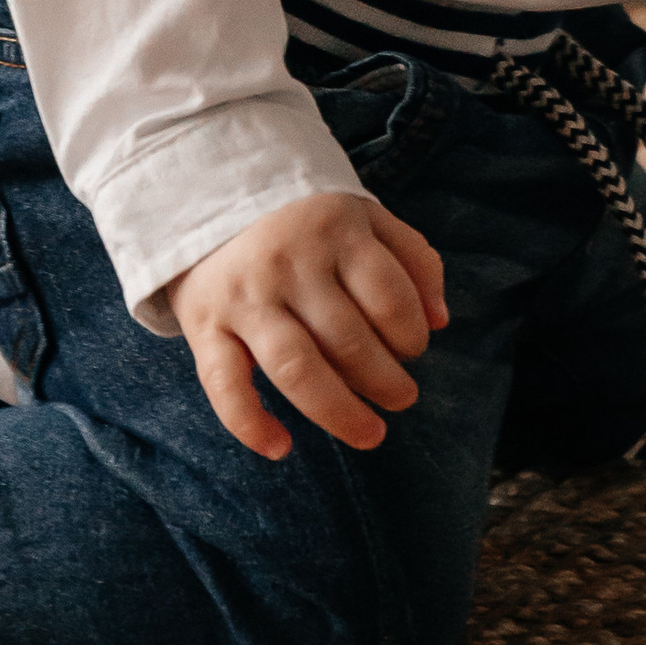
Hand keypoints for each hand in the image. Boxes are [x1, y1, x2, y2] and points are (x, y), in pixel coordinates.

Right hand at [171, 192, 448, 460]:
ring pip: (296, 368)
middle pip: (348, 340)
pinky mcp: (205, 325)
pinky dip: (250, 424)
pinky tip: (280, 448)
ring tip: (371, 433)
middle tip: (402, 397)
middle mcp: (289, 263)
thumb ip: (413, 259)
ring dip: (339, 411)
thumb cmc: (305, 222)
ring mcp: (245, 297)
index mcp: (336, 231)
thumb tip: (440, 321)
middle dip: (385, 381)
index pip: (388, 297)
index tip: (412, 350)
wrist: (207, 196)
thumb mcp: (365, 217)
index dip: (411, 335)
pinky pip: (224, 384)